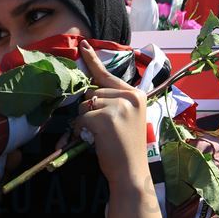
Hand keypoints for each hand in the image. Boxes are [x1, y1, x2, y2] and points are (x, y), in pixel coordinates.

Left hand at [74, 41, 150, 191]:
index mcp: (136, 95)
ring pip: (86, 104)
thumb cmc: (126, 148)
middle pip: (93, 92)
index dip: (93, 61)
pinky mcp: (106, 118)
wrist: (131, 172)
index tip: (83, 45)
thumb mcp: (127, 118)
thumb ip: (113, 101)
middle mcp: (130, 96)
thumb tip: (89, 90)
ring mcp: (119, 106)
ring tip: (102, 136)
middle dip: (90, 109)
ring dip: (86, 120)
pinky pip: (82, 118)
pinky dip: (82, 130)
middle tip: (105, 130)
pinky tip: (96, 140)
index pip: (109, 75)